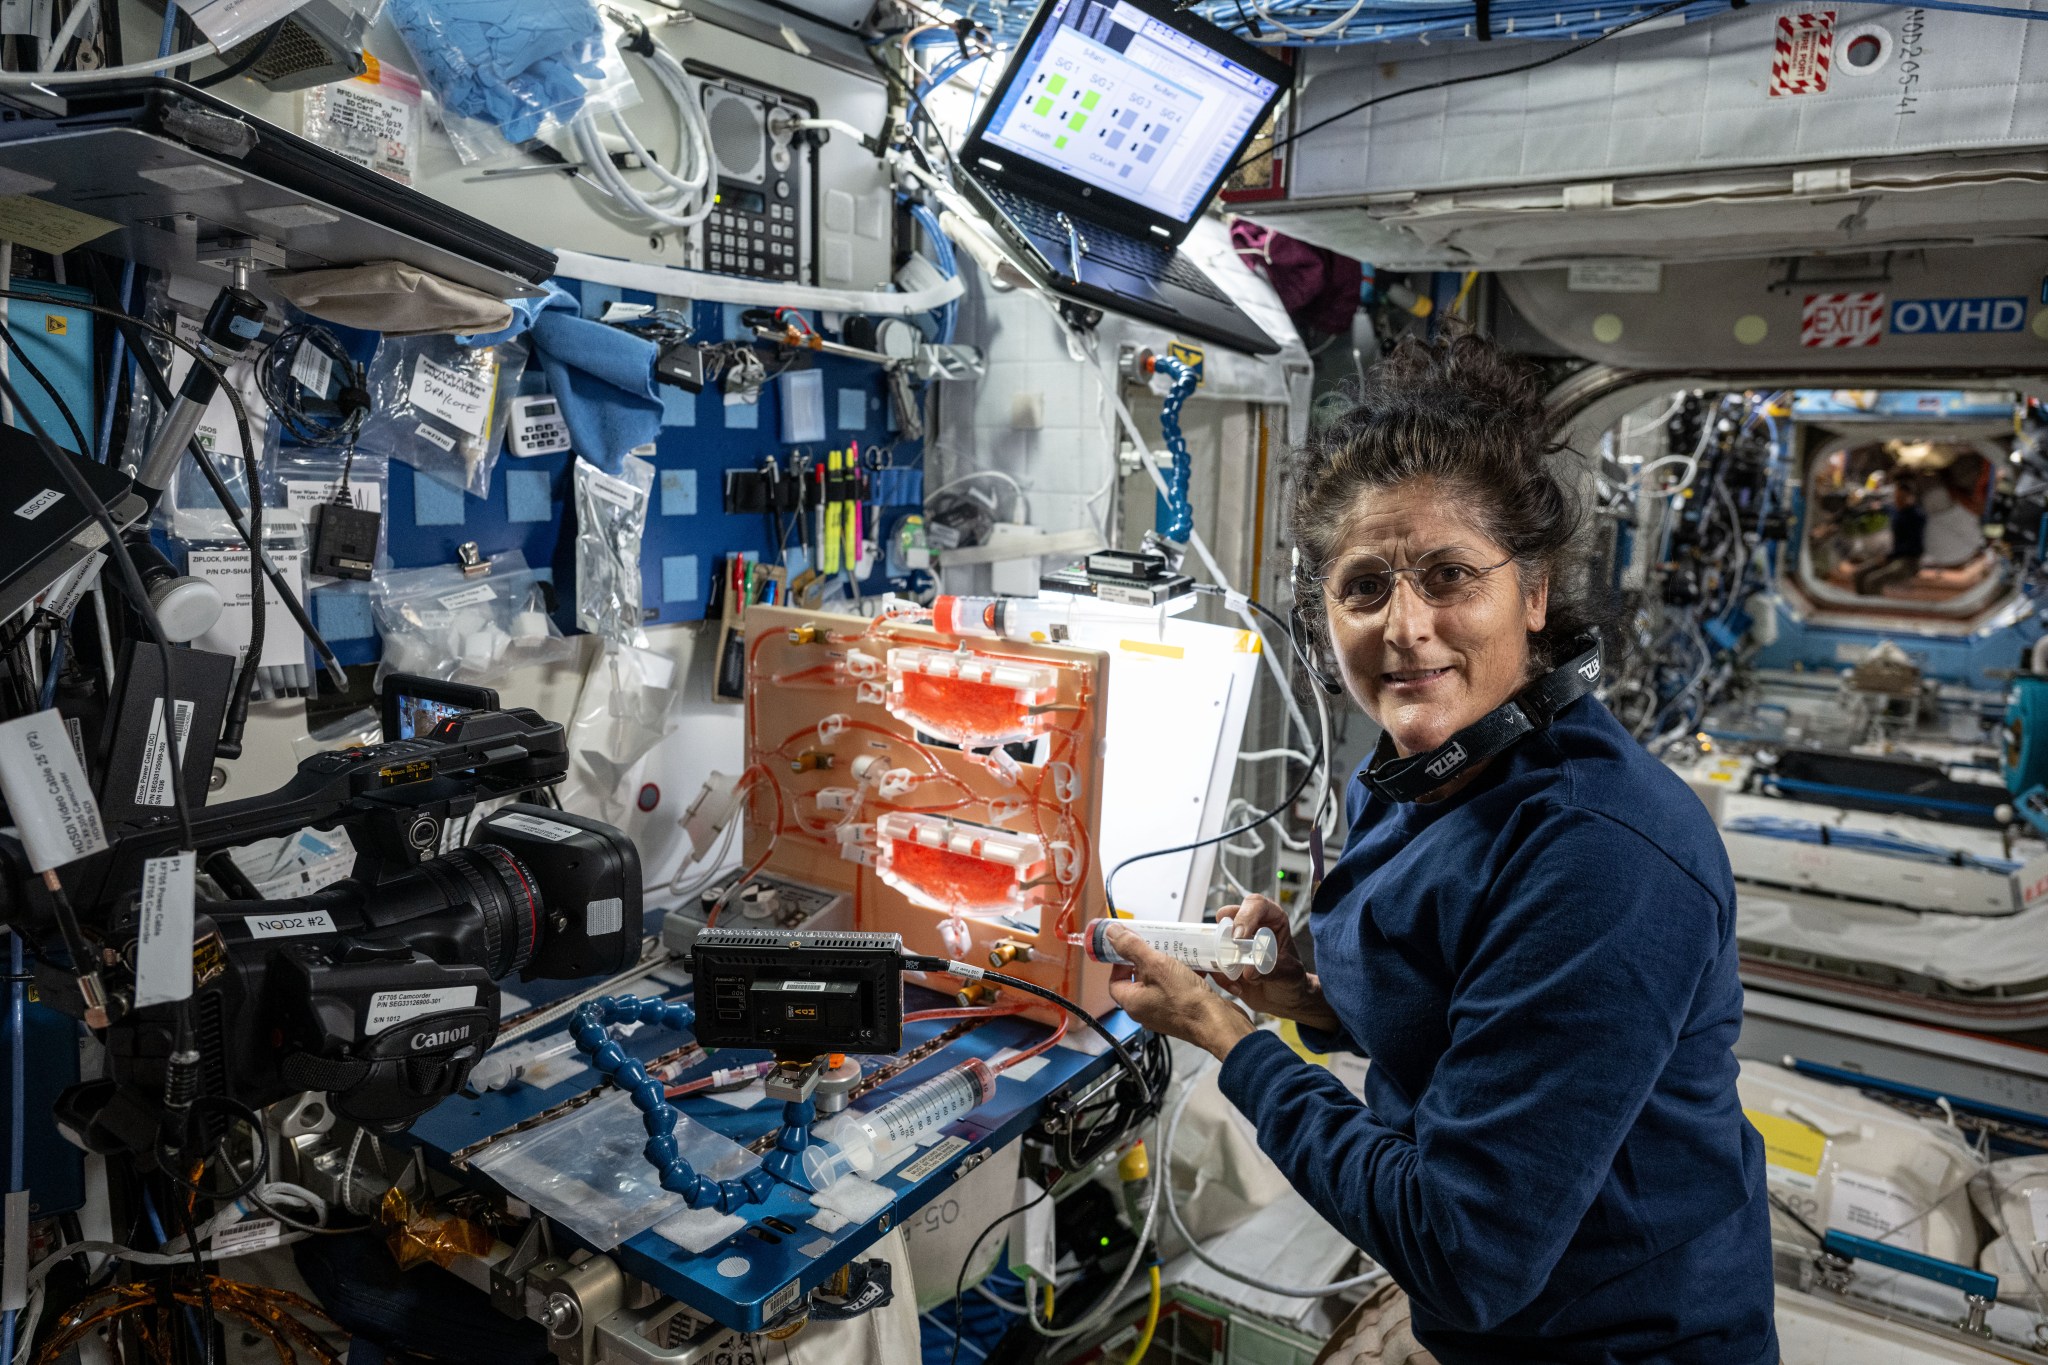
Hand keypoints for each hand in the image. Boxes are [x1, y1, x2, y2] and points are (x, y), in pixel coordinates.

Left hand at [1104, 926, 1254, 1061]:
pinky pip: (1176, 990)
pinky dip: (1181, 976)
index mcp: (1132, 1003)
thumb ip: (1132, 948)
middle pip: (1138, 980)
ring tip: (1174, 953)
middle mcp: (1145, 1011)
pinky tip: (1192, 966)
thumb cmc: (1186, 1000)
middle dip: (1146, 960)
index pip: (1115, 980)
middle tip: (1155, 945)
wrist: (1218, 1023)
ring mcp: (1164, 1013)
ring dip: (1166, 967)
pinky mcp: (1182, 1012)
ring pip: (1159, 984)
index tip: (1129, 947)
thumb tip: (1111, 933)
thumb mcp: (1155, 965)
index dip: (1119, 962)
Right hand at [1211, 894, 1340, 1032]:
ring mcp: (1234, 941)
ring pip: (1215, 939)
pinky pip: (1211, 962)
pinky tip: (1236, 988)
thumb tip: (1248, 970)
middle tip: (1226, 951)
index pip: (1257, 905)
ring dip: (1220, 959)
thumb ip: (1272, 970)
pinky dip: (1218, 976)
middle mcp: (1251, 925)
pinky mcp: (1223, 958)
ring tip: (1237, 980)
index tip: (1239, 937)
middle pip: (1229, 915)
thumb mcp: (1289, 975)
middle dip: (1224, 932)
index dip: (1245, 915)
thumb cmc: (1292, 980)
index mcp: (1272, 919)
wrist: (1284, 1000)